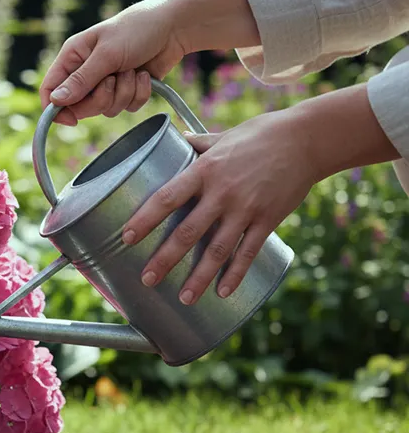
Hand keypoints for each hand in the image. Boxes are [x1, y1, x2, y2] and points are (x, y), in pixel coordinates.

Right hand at [39, 1, 184, 125]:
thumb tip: (56, 101)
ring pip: (106, 109)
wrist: (173, 27)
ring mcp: (107, 82)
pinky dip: (139, 94)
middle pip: (80, 106)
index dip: (56, 109)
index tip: (72, 120)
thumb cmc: (137, 29)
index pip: (50, 90)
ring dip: (124, 92)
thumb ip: (81, 80)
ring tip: (133, 70)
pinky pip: (127, 107)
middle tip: (114, 79)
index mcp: (73, 57)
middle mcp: (86, 72)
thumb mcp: (107, 54)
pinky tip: (144, 75)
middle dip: (102, 97)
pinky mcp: (126, 90)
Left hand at [121, 110, 316, 303]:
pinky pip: (248, 253)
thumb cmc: (261, 134)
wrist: (307, 139)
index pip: (167, 197)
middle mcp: (223, 192)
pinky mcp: (268, 220)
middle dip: (165, 258)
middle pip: (188, 231)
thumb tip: (176, 140)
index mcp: (205, 170)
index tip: (126, 237)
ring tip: (184, 298)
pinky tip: (222, 293)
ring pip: (218, 250)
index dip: (146, 219)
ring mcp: (246, 209)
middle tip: (147, 279)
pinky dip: (235, 275)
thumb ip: (198, 144)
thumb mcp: (223, 136)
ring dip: (199, 277)